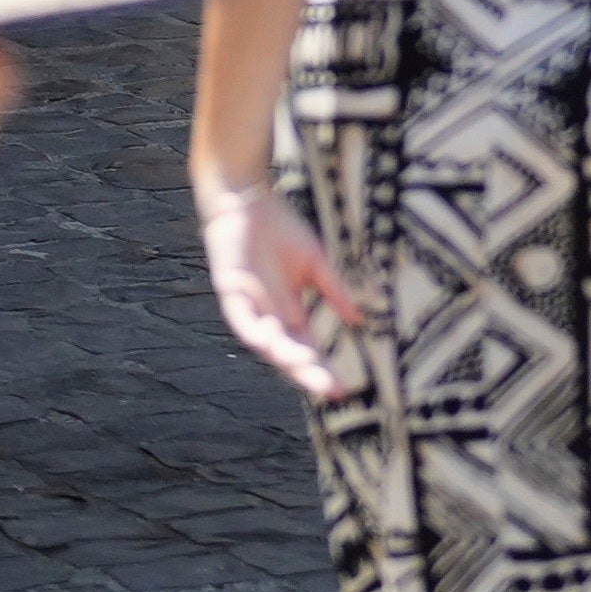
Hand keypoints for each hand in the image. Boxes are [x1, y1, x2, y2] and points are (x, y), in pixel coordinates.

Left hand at [197, 175, 362, 398]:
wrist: (248, 201)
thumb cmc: (280, 230)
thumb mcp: (315, 263)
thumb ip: (333, 291)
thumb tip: (359, 320)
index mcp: (290, 313)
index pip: (308, 350)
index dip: (323, 369)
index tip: (344, 390)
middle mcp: (269, 317)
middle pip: (289, 354)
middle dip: (308, 373)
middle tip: (329, 390)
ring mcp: (249, 307)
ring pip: (266, 343)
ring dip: (284, 356)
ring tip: (304, 369)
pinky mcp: (231, 292)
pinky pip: (241, 319)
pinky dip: (254, 331)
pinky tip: (269, 341)